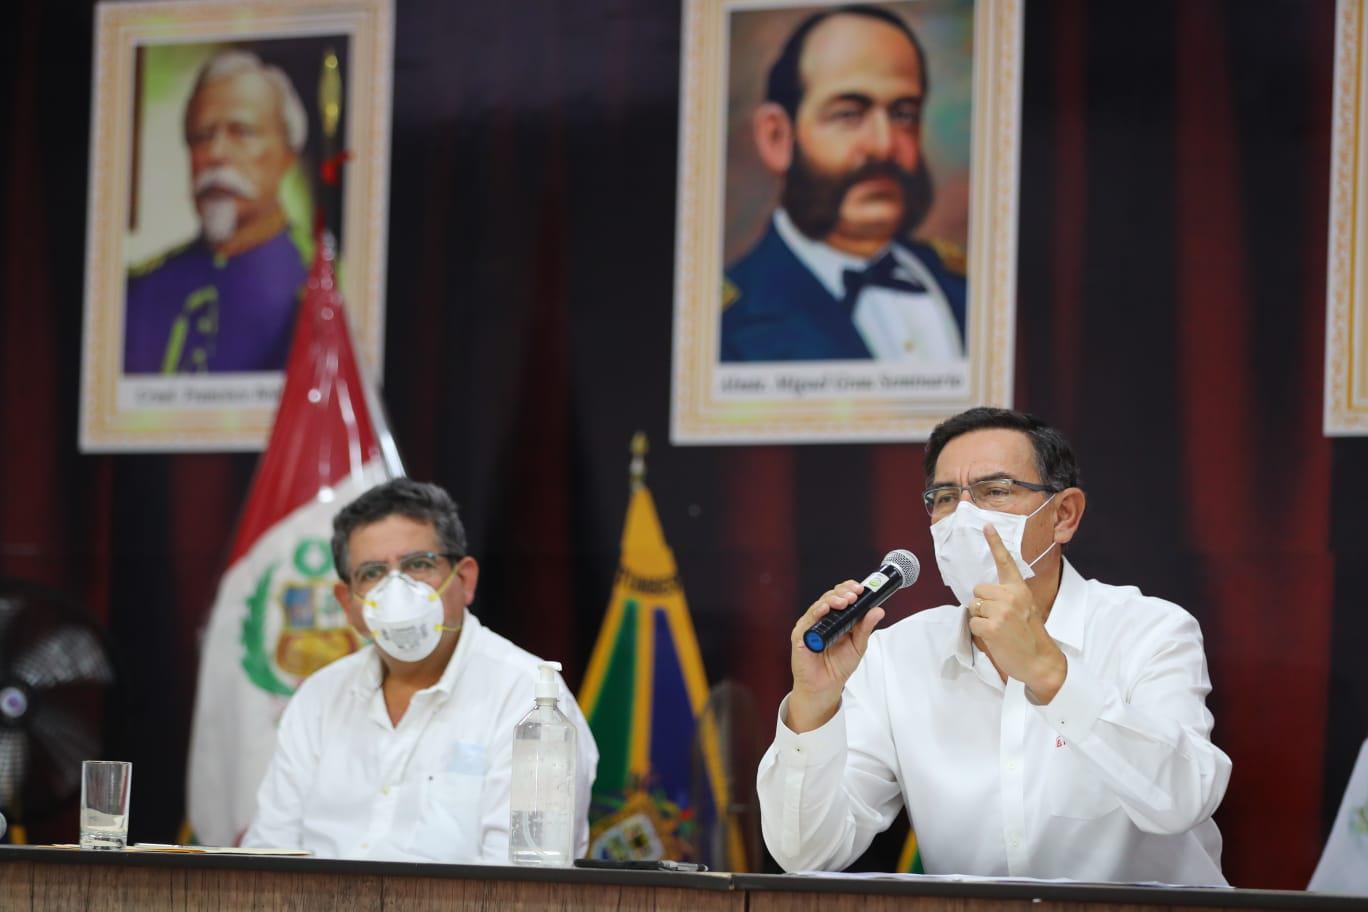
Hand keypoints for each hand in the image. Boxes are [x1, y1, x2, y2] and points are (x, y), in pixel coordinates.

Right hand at [786, 580, 885, 732]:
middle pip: (830, 597)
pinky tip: (826, 608)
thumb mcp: (858, 645)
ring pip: (820, 604)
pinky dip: (817, 612)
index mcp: (836, 618)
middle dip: (843, 592)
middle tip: (855, 594)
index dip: (850, 589)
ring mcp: (810, 625)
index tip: (862, 589)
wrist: (825, 687)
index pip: (841, 596)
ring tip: (845, 601)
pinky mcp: (801, 635)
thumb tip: (878, 610)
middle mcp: (822, 619)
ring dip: (833, 599)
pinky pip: (808, 620)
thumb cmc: (838, 666)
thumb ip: (865, 628)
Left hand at [968, 525, 1066, 701]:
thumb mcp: (1026, 608)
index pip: (1006, 561)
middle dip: (982, 603)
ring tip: (998, 628)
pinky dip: (978, 631)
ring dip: (980, 618)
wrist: (1040, 661)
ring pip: (973, 606)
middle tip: (998, 618)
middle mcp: (1010, 596)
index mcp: (1020, 589)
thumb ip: (1009, 596)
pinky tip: (994, 637)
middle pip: (978, 589)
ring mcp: (1001, 611)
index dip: (995, 542)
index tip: (986, 525)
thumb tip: (986, 594)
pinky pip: (972, 622)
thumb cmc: (1030, 636)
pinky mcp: (991, 627)